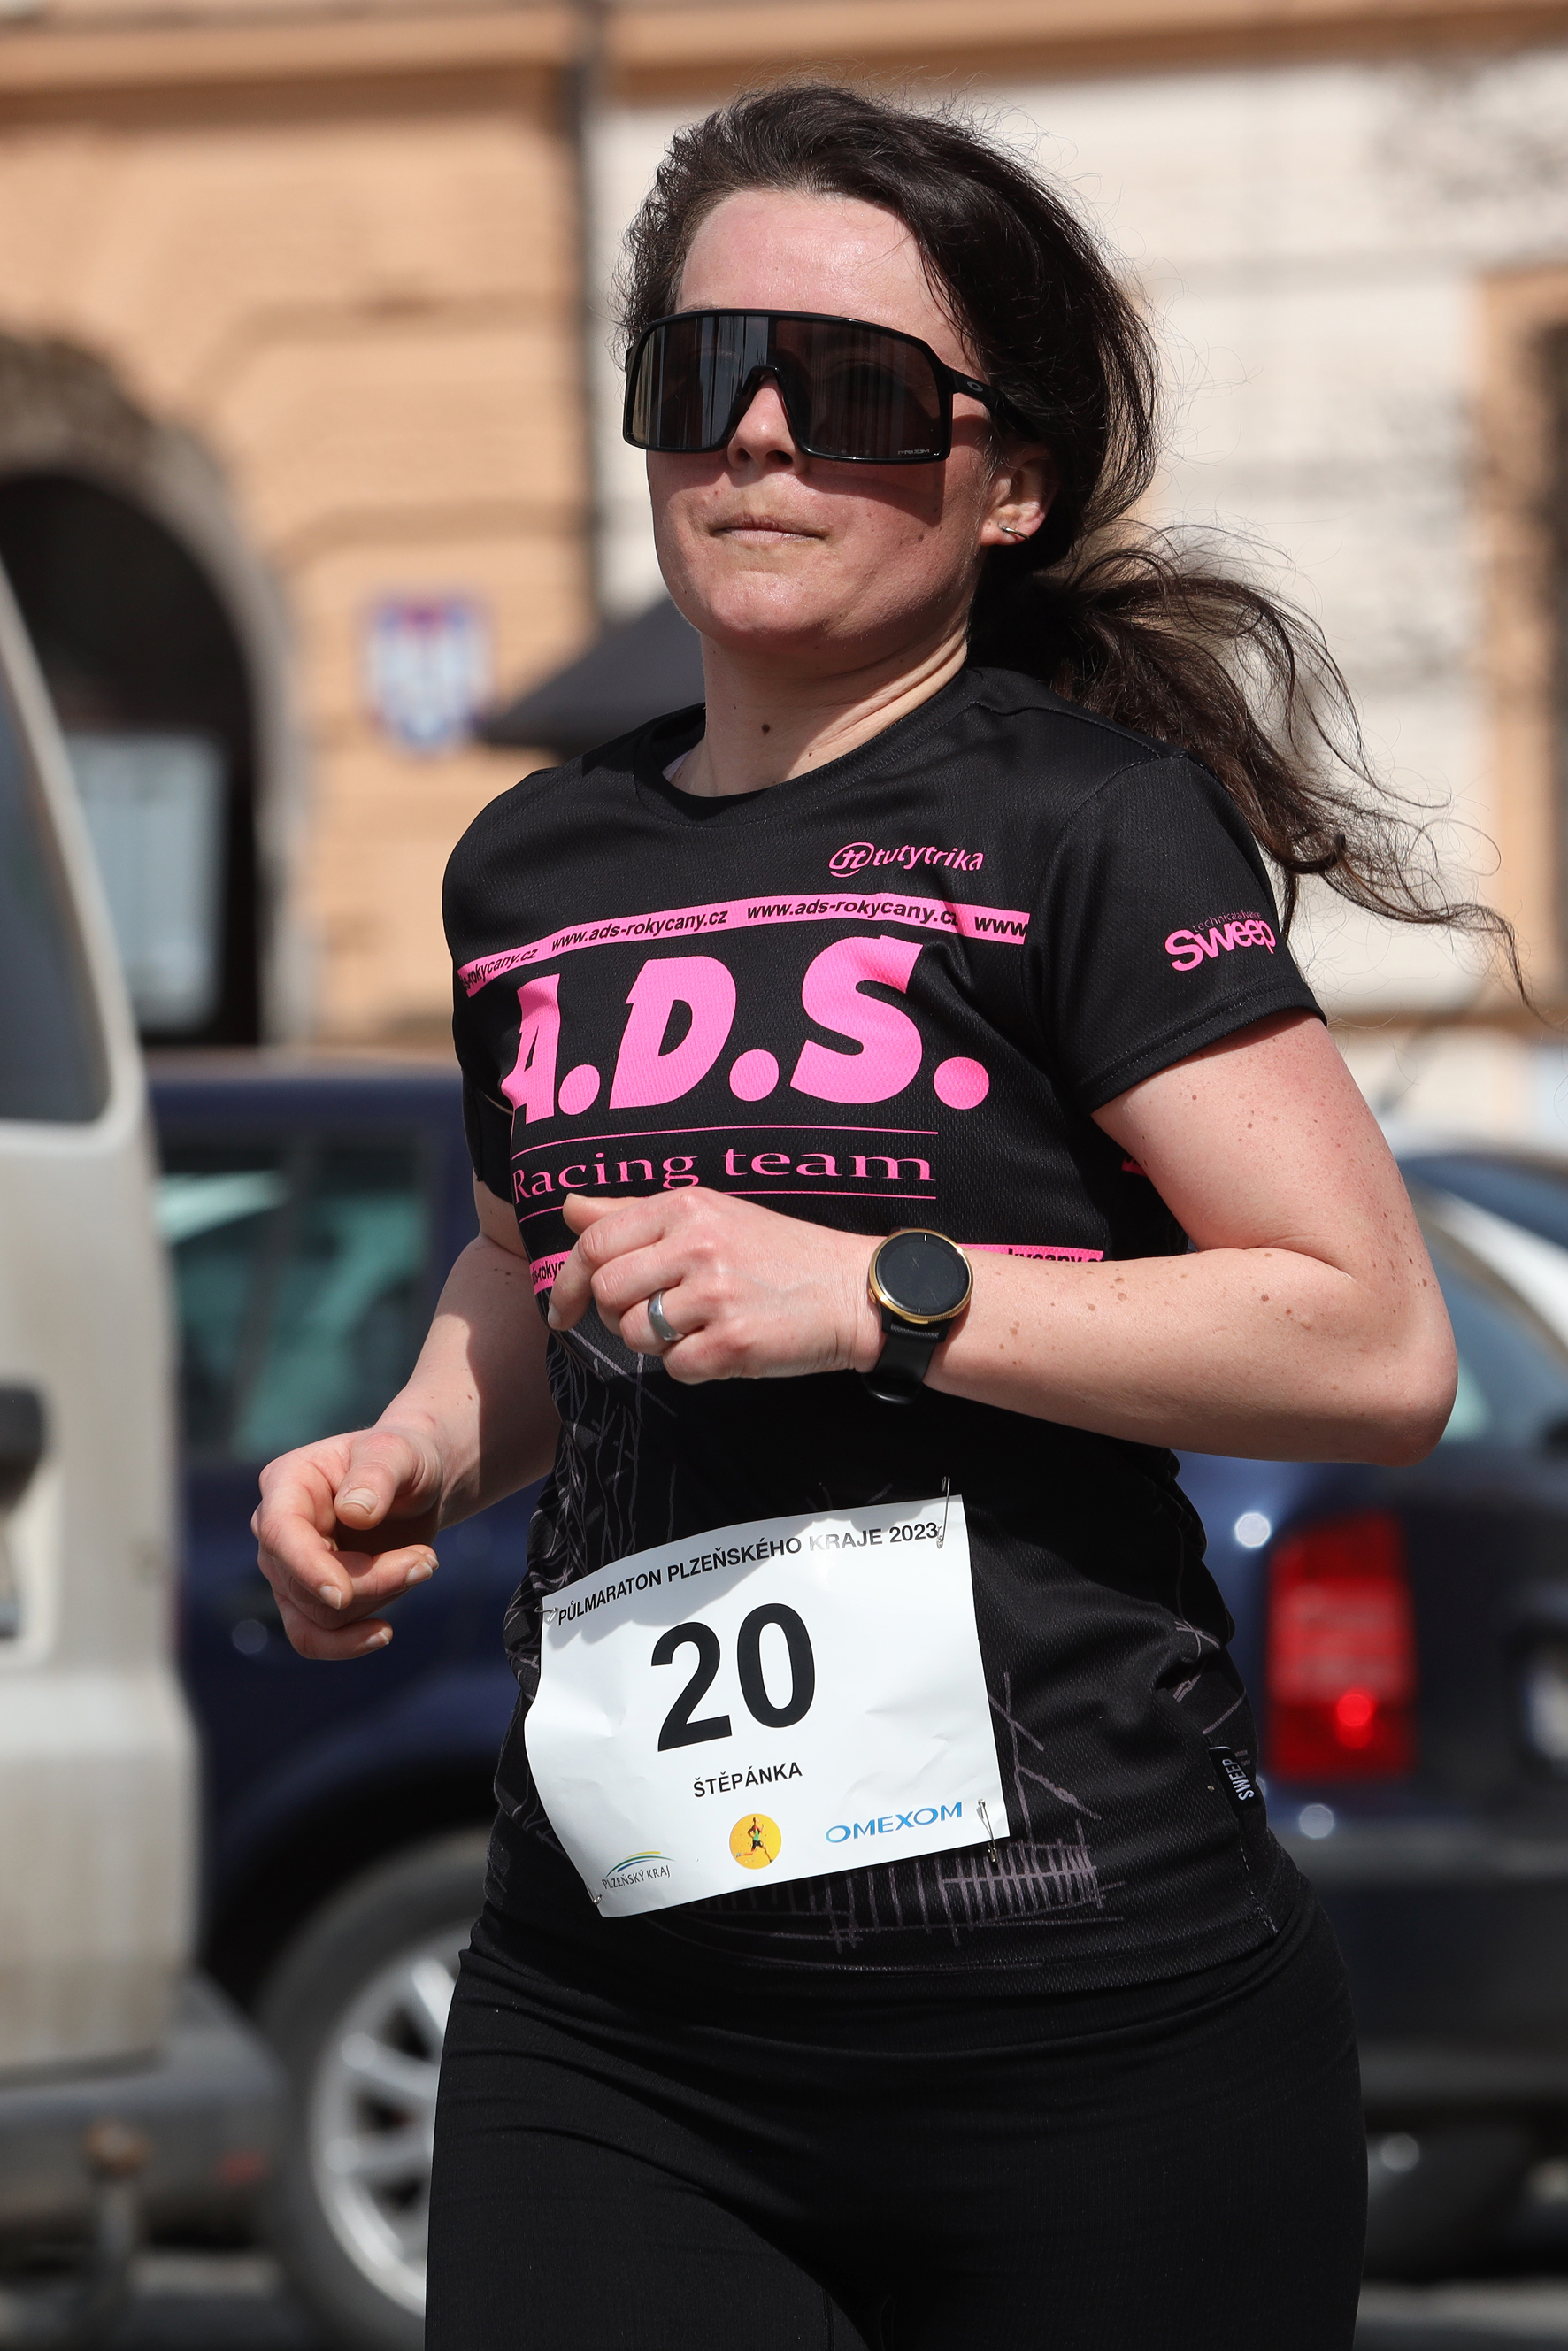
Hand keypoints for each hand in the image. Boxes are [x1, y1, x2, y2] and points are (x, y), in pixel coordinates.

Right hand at [252, 1424, 443, 1659]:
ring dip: (380, 1597)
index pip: (280, 1533)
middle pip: (307, 1583)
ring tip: (424, 1564)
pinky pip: (313, 1638)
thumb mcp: (399, 1452)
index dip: (306, 1567)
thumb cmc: (403, 1460)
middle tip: (427, 1560)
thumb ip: (376, 1475)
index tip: (341, 1595)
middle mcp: (276, 1530)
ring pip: (320, 1614)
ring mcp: (288, 1569)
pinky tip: (384, 1633)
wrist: (414, 1485)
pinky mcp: (307, 1598)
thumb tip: (353, 1514)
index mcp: (287, 1483)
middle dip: (375, 1579)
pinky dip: (348, 1643)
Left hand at [547, 1188, 881, 1383]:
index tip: (563, 1310)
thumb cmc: (778, 1254)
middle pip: (607, 1292)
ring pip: (635, 1333)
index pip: (595, 1243)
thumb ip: (633, 1214)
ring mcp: (715, 1294)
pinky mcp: (733, 1343)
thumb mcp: (710, 1215)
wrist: (852, 1290)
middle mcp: (698, 1244)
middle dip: (616, 1316)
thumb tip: (569, 1208)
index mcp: (686, 1206)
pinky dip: (690, 1366)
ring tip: (697, 1328)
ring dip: (656, 1343)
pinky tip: (722, 1346)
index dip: (569, 1283)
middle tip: (652, 1318)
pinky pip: (674, 1367)